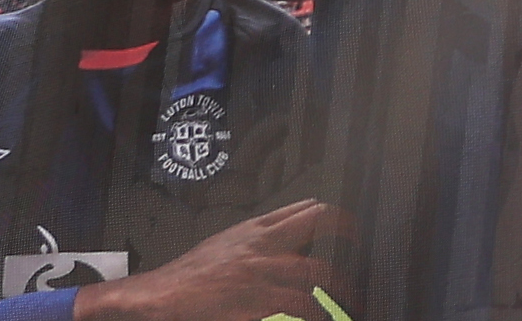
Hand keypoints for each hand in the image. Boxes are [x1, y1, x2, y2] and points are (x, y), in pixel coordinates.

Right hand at [72, 200, 338, 320]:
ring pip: (313, 278)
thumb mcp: (230, 241)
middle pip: (317, 230)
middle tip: (362, 262)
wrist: (160, 294)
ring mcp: (260, 275)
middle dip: (347, 243)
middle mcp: (263, 247)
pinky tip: (321, 317)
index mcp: (256, 230)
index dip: (336, 217)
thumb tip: (302, 226)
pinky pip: (294, 309)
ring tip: (350, 304)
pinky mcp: (254, 303)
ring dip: (336, 293)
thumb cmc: (193, 272)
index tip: (354, 229)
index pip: (306, 211)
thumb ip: (264, 234)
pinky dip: (310, 314)